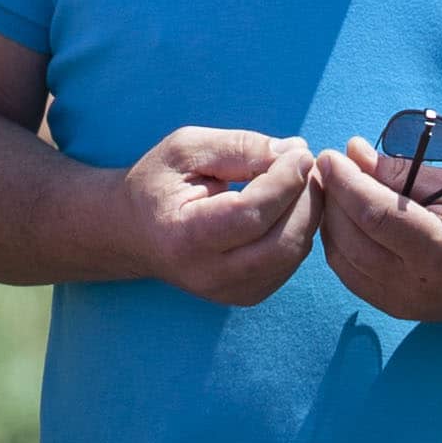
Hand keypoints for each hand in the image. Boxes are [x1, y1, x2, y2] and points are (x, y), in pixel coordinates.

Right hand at [119, 128, 320, 307]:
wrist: (133, 232)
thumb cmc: (158, 184)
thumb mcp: (186, 150)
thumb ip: (239, 147)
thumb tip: (294, 151)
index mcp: (184, 238)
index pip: (250, 215)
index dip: (284, 182)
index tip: (302, 152)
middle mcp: (208, 274)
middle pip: (281, 241)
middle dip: (305, 198)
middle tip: (307, 163)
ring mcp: (229, 291)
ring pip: (292, 254)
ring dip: (309, 212)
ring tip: (301, 178)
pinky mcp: (246, 295)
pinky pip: (290, 262)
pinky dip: (300, 229)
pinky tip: (291, 204)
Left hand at [315, 135, 441, 320]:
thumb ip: (402, 171)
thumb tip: (353, 151)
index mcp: (440, 252)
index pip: (373, 214)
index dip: (345, 182)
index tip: (331, 156)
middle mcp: (418, 286)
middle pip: (350, 239)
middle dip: (333, 199)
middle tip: (329, 168)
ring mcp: (406, 304)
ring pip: (343, 260)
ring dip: (331, 222)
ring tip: (336, 190)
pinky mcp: (399, 310)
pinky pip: (351, 276)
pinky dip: (341, 245)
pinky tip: (346, 219)